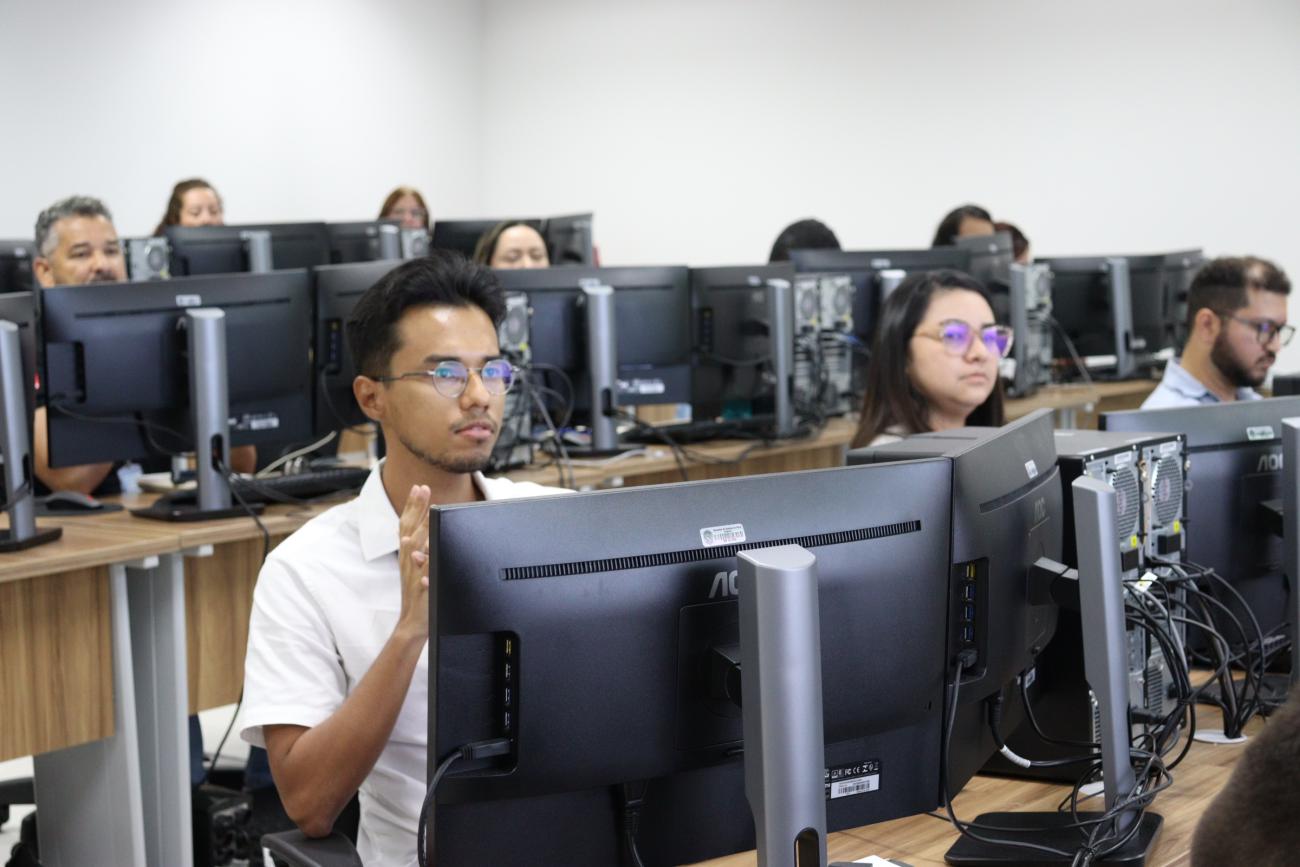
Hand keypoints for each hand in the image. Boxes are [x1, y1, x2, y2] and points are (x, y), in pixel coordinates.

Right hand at [395, 484, 431, 639]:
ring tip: (429, 514)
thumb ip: (427, 550)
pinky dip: (424, 567)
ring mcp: (413, 575)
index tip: (419, 487)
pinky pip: (422, 577)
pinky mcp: (421, 591)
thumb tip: (434, 530)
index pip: (408, 525)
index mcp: (410, 555)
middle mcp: (408, 561)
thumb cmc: (422, 596)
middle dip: (416, 508)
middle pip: (409, 529)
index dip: (413, 506)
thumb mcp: (422, 569)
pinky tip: (425, 557)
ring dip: (420, 532)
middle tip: (422, 488)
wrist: (413, 625)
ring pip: (414, 550)